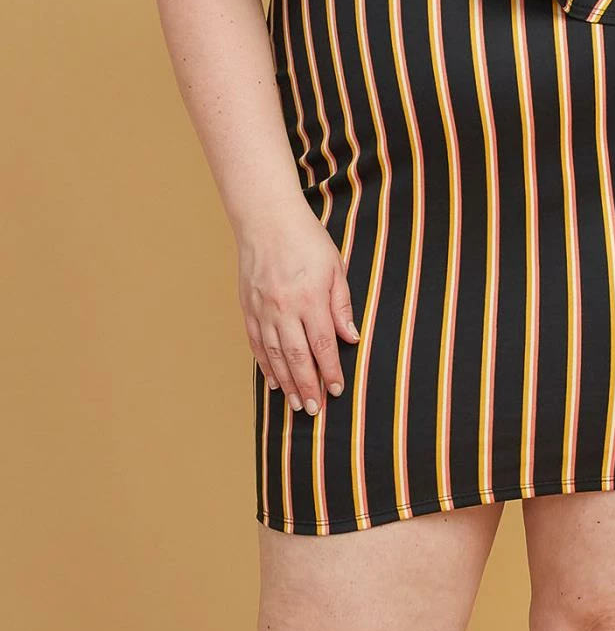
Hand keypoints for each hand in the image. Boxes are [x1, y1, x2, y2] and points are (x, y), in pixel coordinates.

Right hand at [237, 207, 359, 414]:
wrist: (266, 219)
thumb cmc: (306, 239)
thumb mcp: (334, 266)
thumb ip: (341, 303)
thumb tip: (351, 336)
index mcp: (310, 298)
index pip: (323, 344)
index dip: (330, 370)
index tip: (337, 390)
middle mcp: (284, 309)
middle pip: (298, 357)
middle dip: (308, 386)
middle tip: (314, 410)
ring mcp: (263, 310)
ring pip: (275, 356)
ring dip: (287, 383)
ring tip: (295, 403)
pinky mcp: (248, 309)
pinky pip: (258, 345)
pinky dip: (266, 366)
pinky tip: (274, 381)